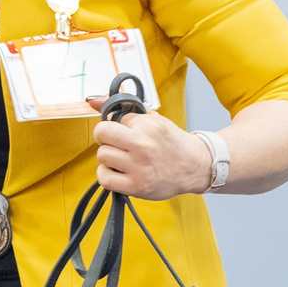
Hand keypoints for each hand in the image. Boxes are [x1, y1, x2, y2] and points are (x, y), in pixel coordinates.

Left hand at [87, 102, 212, 199]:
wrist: (194, 167)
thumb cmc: (172, 143)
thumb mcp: (153, 119)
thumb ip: (124, 108)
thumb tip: (93, 100)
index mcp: (148, 126)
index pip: (113, 117)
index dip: (118, 124)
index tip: (129, 131)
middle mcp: (142, 145)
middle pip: (101, 133)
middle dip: (106, 137)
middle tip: (118, 143)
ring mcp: (138, 167)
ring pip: (102, 155)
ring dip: (108, 157)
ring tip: (123, 159)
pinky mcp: (136, 186)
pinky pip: (104, 178)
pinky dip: (107, 175)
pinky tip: (119, 172)